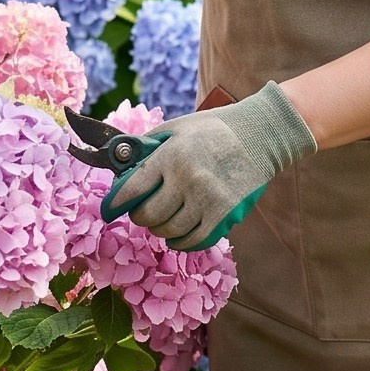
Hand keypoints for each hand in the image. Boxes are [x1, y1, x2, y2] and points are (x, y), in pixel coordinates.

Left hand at [101, 82, 314, 249]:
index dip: (115, 204)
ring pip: (169, 231)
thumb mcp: (176, 128)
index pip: (132, 190)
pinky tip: (177, 235)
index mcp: (170, 156)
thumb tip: (120, 164)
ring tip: (162, 220)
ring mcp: (207, 200)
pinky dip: (180, 242)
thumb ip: (147, 146)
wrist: (260, 135)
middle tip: (142, 211)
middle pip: (148, 216)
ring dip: (160, 229)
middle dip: (140, 216)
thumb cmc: (213, 129)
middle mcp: (187, 180)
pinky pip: (194, 240)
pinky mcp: (224, 216)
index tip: (109, 210)